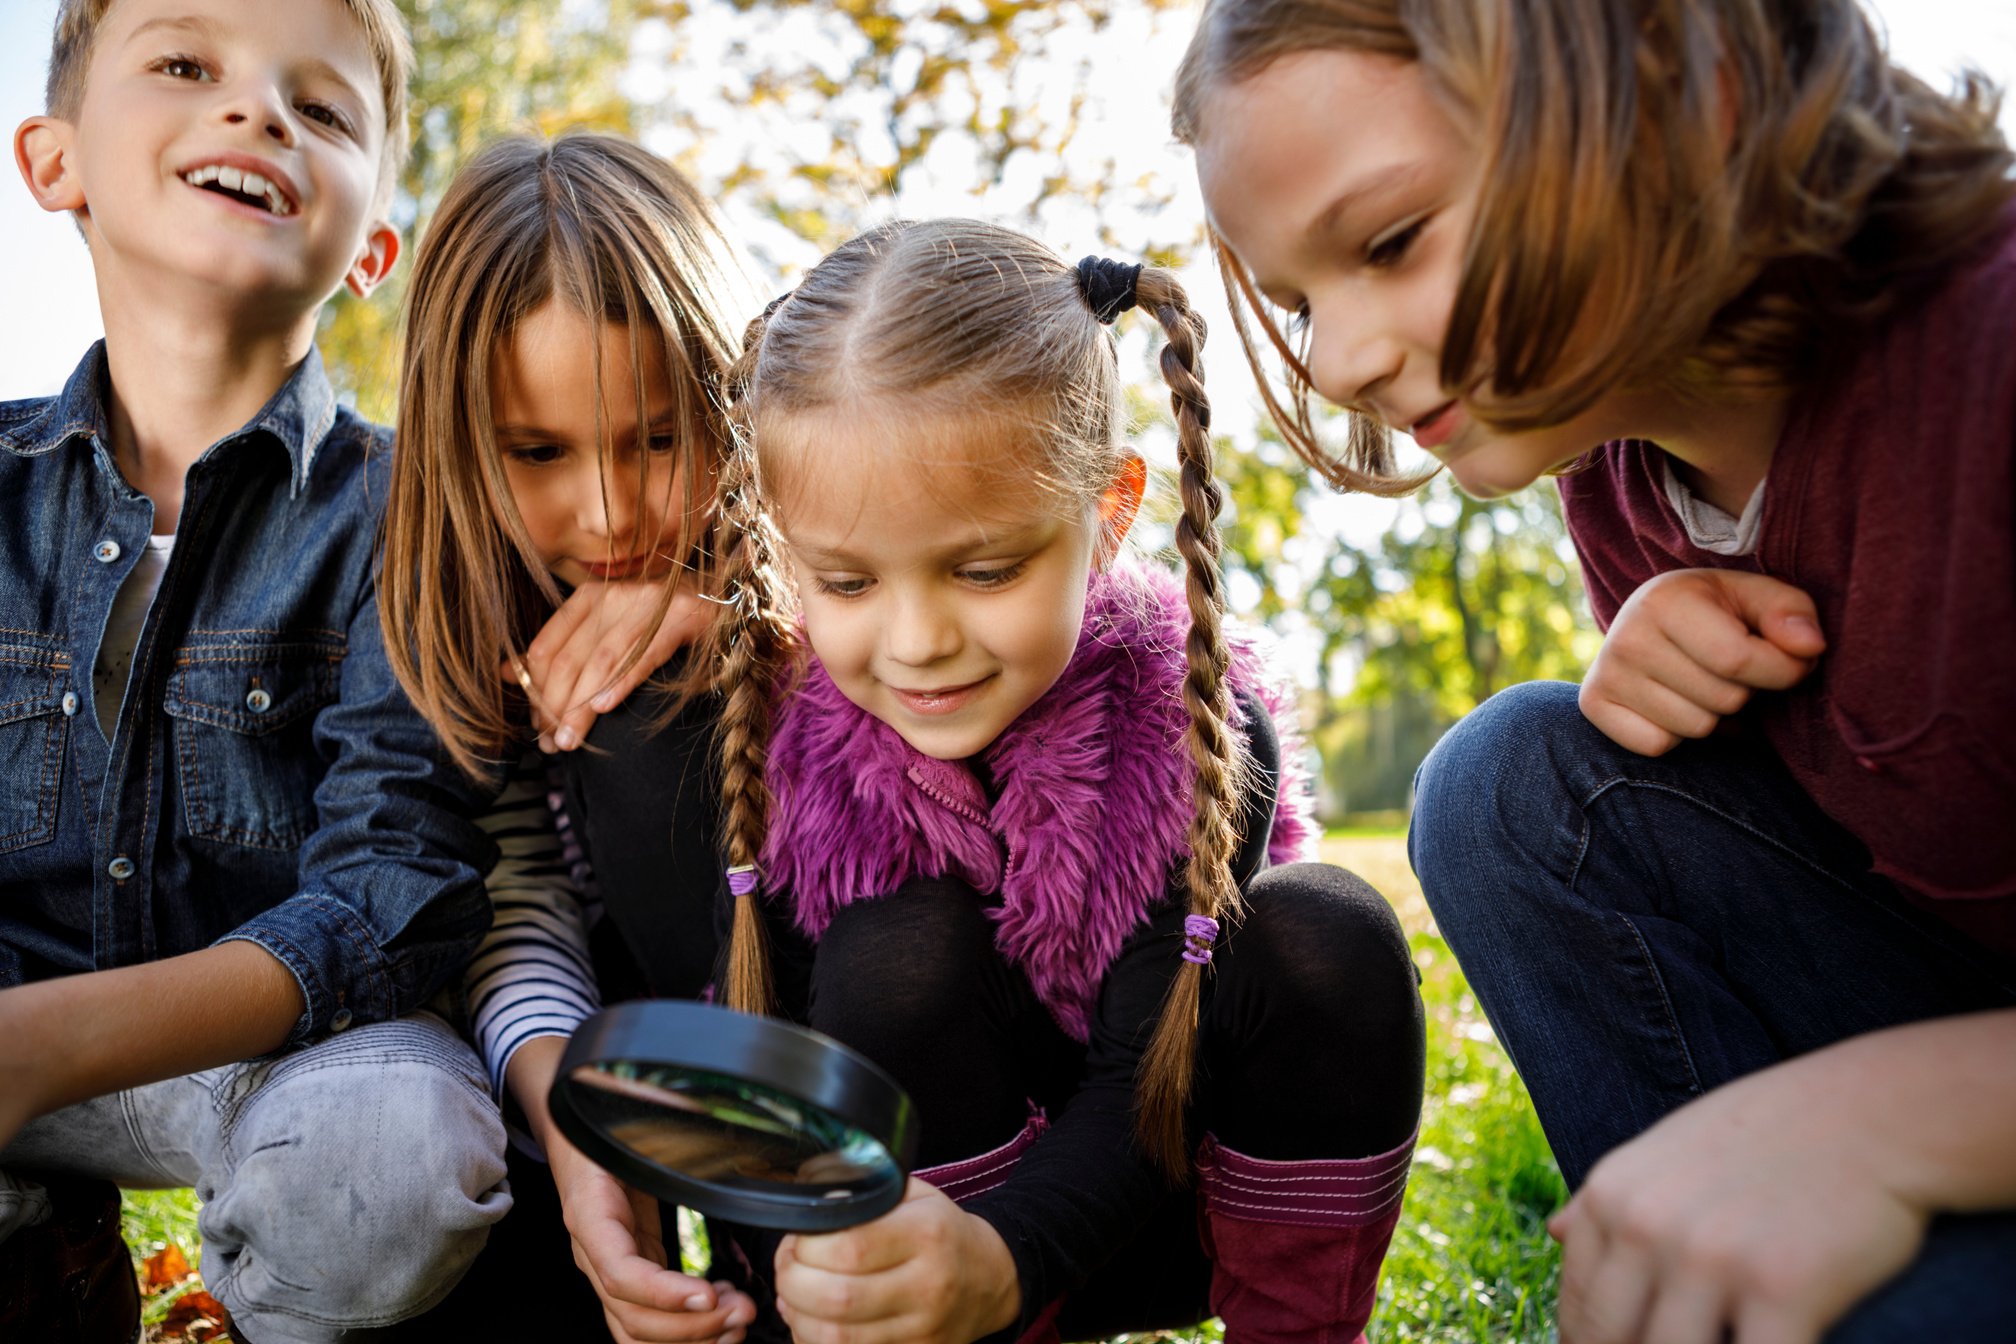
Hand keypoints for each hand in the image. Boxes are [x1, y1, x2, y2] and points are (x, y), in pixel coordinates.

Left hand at [509, 580, 708, 752]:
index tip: (536, 726)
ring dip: (581, 706)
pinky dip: (621, 682)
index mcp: (590, 597)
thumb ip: (561, 650)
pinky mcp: (683, 618)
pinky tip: (604, 708)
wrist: (730, 611)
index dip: (535, 691)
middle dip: (554, 706)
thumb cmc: (663, 630)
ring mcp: (650, 605)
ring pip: (600, 661)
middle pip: (569, 658)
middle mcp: (615, 596)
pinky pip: (644, 655)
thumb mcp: (607, 634)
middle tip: (550, 743)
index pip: (546, 648)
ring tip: (570, 740)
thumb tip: (507, 672)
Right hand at [547, 1132, 756, 1343]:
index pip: (619, 1273)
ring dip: (690, 1337)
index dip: (662, 1293)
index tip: (708, 1294)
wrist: (574, 1127)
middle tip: (742, 1310)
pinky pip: (647, 1318)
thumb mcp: (632, 1112)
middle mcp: (594, 1250)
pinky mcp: (629, 1271)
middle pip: (632, 1316)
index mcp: (591, 1212)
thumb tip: (703, 1110)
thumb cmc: (603, 1117)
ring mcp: (608, 1267)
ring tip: (738, 1319)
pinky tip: (721, 1313)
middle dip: (690, 1326)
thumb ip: (667, 1115)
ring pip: (637, 1329)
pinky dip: (684, 1329)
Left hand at [773, 1179, 1019, 1343]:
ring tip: (794, 1295)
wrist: (990, 1279)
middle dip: (793, 1283)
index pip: (848, 1247)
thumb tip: (810, 1197)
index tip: (799, 1239)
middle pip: (837, 1298)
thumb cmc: (941, 1231)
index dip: (807, 1246)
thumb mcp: (913, 1195)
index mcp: (926, 1233)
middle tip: (788, 1268)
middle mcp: (927, 1285)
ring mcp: (921, 1328)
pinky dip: (815, 1340)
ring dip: (798, 1316)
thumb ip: (864, 1191)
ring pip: (837, 1337)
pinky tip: (812, 1320)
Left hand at [1550, 1062, 1924, 1343]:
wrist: (1877, 1114)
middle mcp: (1647, 1224)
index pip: (1579, 1307)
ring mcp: (1710, 1257)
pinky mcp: (1781, 1287)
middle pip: (1612, 1341)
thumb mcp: (1668, 1149)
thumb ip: (1608, 1198)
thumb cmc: (1772, 1134)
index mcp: (1614, 1196)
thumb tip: (1553, 1233)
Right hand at [1579, 569, 1825, 755]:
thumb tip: (1809, 647)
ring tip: (1702, 683)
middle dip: (1745, 692)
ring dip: (1713, 715)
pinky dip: (1676, 734)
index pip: (1738, 660)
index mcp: (1665, 600)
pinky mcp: (1592, 705)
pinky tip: (1673, 702)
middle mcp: (1626, 637)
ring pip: (1695, 728)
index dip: (1783, 671)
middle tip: (1731, 669)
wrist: (1649, 618)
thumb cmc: (1717, 610)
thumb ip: (1791, 614)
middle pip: (1723, 699)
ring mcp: (1604, 674)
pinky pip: (1658, 745)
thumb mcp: (1757, 598)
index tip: (1792, 663)